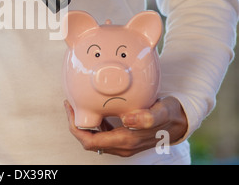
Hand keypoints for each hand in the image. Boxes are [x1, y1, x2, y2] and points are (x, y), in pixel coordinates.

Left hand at [64, 97, 187, 156]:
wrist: (180, 121)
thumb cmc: (169, 114)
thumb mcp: (161, 111)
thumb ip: (148, 117)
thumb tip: (128, 120)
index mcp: (126, 140)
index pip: (90, 141)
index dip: (75, 127)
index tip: (70, 107)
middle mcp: (122, 146)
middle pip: (89, 141)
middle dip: (76, 125)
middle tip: (71, 104)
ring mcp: (123, 144)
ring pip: (95, 139)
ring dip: (84, 125)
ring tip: (79, 105)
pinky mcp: (124, 138)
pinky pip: (103, 135)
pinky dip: (94, 124)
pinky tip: (95, 109)